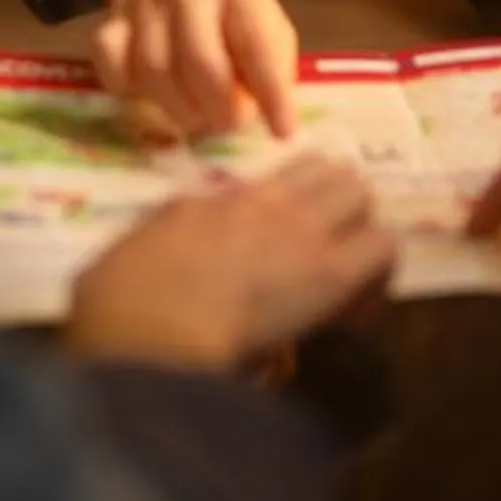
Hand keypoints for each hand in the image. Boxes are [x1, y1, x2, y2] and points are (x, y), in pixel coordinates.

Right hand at [66, 156, 395, 369]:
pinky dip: (379, 276)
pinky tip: (358, 315)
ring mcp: (298, 229)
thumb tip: (168, 268)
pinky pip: (382, 250)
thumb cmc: (118, 308)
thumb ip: (163, 251)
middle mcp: (260, 203)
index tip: (284, 250)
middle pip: (326, 171)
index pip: (271, 184)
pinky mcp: (329, 272)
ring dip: (361, 231)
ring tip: (351, 283)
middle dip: (338, 206)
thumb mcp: (133, 261)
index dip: (290, 209)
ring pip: (359, 193)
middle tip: (331, 255)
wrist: (145, 329)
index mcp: (209, 205)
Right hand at [90, 0, 300, 140]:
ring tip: (197, 115)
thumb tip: (272, 111)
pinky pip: (111, 66)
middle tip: (229, 122)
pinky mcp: (109, 22)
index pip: (258, 44)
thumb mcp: (261, 12)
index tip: (282, 130)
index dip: (272, 93)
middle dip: (220, 109)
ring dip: (180, 110)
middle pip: (202, 63)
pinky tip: (148, 92)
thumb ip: (270, 58)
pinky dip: (128, 89)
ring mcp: (144, 5)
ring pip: (155, 72)